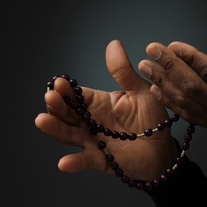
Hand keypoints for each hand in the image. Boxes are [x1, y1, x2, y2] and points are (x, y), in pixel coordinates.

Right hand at [35, 40, 176, 180]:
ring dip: (55, 129)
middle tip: (50, 97)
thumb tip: (113, 44)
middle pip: (67, 113)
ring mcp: (94, 140)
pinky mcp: (101, 160)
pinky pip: (85, 160)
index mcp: (99, 103)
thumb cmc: (152, 119)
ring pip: (69, 135)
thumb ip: (124, 72)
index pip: (76, 95)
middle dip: (56, 105)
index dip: (66, 89)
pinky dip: (74, 162)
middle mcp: (91, 121)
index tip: (60, 83)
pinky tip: (64, 162)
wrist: (163, 146)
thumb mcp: (140, 91)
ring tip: (42, 121)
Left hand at [138, 31, 206, 162]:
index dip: (193, 59)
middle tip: (152, 50)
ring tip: (147, 68)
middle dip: (170, 67)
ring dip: (164, 83)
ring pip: (187, 102)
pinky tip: (158, 91)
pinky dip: (171, 103)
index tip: (175, 46)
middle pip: (194, 86)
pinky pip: (188, 116)